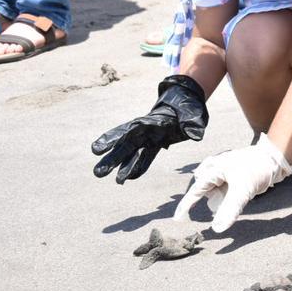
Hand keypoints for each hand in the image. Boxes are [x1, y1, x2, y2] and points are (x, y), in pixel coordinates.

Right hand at [92, 75, 208, 182]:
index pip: (128, 131)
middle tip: (97, 173)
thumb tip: (195, 134)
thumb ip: (191, 123)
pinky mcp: (155, 146)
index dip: (112, 139)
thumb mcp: (192, 113)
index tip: (97, 149)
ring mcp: (148, 139)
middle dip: (112, 159)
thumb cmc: (187, 109)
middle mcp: (145, 132)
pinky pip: (145, 158)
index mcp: (150, 122)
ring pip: (132, 155)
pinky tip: (128, 178)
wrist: (186, 108)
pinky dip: (138, 168)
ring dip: (123, 168)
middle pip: (125, 146)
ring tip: (116, 182)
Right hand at [173, 134, 291, 232]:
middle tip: (228, 201)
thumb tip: (217, 229)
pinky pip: (224, 186)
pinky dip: (227, 194)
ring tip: (237, 195)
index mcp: (213, 169)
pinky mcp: (233, 172)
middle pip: (204, 190)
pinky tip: (240, 193)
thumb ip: (229, 209)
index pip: (195, 192)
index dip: (186, 207)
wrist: (276, 156)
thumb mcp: (243, 190)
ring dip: (221, 196)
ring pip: (214, 189)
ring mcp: (224, 169)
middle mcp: (215, 167)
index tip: (178, 220)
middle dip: (212, 199)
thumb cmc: (258, 168)